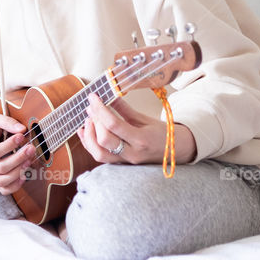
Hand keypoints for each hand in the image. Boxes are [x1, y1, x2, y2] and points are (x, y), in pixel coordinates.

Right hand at [0, 112, 35, 194]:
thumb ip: (6, 122)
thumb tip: (21, 129)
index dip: (9, 146)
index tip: (21, 136)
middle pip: (0, 168)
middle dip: (18, 158)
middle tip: (30, 148)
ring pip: (3, 180)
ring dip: (19, 171)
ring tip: (29, 160)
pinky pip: (4, 189)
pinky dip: (15, 185)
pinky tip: (24, 175)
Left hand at [77, 92, 196, 164]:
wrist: (175, 151)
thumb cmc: (161, 133)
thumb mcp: (144, 118)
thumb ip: (124, 109)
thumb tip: (107, 95)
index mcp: (141, 139)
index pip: (113, 124)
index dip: (100, 109)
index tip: (93, 97)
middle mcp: (132, 153)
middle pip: (104, 140)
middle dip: (94, 121)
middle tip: (91, 108)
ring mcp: (126, 161)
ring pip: (98, 154)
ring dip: (89, 136)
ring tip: (88, 120)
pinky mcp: (120, 164)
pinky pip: (100, 157)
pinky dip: (88, 144)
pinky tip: (84, 130)